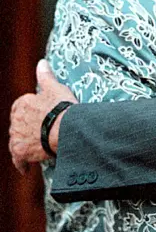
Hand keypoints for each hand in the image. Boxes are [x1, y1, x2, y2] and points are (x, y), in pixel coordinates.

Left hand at [9, 59, 76, 174]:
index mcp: (21, 104)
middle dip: (28, 128)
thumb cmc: (61, 106)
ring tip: (34, 147)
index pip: (22, 107)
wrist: (64, 128)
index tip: (41, 114)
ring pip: (16, 141)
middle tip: (41, 131)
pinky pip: (18, 159)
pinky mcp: (20, 152)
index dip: (33, 111)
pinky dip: (20, 163)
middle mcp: (15, 121)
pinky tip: (24, 168)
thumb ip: (45, 75)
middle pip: (19, 125)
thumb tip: (41, 62)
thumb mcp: (55, 87)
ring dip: (23, 144)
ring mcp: (17, 137)